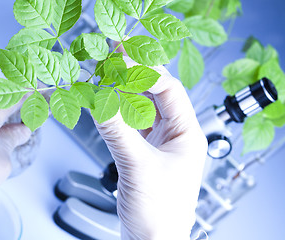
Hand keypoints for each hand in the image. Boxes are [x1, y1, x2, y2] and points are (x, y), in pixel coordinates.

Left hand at [0, 97, 30, 238]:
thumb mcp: (1, 160)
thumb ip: (13, 139)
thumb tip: (21, 132)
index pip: (18, 95)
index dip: (35, 96)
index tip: (46, 96)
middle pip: (1, 96)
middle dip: (20, 103)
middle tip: (34, 112)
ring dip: (5, 112)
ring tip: (19, 125)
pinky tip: (0, 130)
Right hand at [94, 57, 207, 239]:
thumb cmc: (159, 214)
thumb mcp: (138, 168)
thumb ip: (117, 132)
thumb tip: (98, 101)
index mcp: (187, 135)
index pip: (169, 91)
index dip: (146, 72)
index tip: (122, 59)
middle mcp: (175, 135)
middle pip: (156, 94)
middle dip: (134, 75)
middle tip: (113, 56)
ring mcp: (158, 142)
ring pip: (141, 107)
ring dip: (124, 91)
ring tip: (106, 73)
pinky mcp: (142, 151)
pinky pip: (129, 123)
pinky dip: (116, 111)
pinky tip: (105, 101)